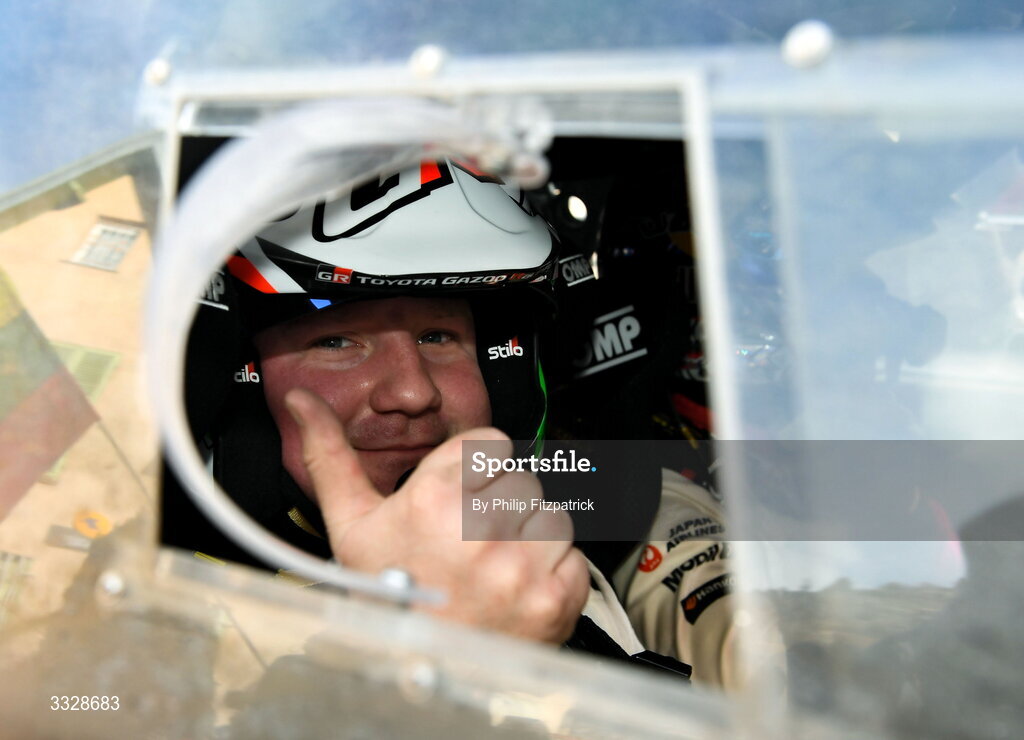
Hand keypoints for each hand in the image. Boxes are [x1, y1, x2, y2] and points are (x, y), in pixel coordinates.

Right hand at [284, 388, 589, 642]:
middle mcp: (482, 527)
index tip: (460, 501)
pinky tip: (515, 589)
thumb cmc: (384, 597)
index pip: (491, 443)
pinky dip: (553, 573)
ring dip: (529, 538)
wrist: (413, 671)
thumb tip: (301, 401)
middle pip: (522, 480)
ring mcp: (522, 564)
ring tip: (491, 567)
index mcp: (435, 498)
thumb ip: (330, 455)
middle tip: (470, 543)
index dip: (476, 472)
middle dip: (500, 506)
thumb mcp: (349, 525)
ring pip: (552, 516)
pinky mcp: (554, 596)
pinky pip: (573, 557)